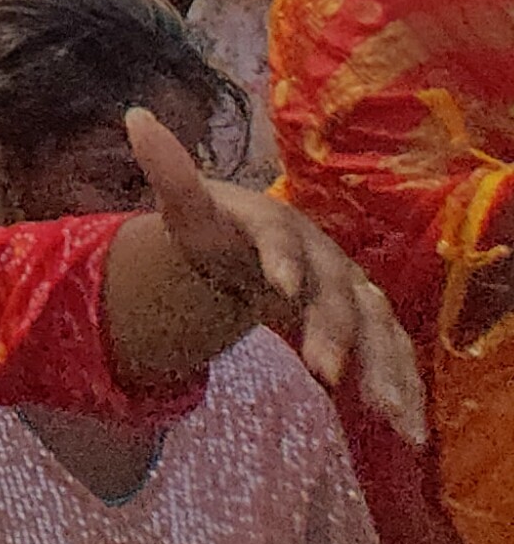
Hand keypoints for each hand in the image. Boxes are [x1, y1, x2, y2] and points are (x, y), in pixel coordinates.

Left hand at [127, 108, 425, 443]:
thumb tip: (135, 115)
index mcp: (276, 226)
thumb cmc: (220, 230)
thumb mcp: (189, 207)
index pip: (278, 238)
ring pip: (374, 328)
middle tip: (322, 370)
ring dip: (382, 367)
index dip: (280, 258)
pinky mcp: (364, 326)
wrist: (255, 248)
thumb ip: (169, 170)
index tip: (277, 286)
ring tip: (388, 412)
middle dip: (331, 329)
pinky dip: (401, 387)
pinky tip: (409, 428)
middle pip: (333, 293)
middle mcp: (322, 258)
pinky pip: (389, 356)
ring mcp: (349, 293)